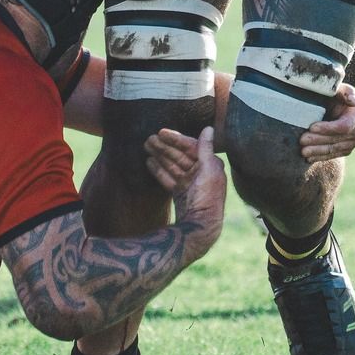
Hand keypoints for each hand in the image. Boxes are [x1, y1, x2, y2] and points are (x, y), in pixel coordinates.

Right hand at [147, 126, 225, 250]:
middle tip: (148, 139)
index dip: (176, 139)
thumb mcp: (208, 170)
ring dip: (159, 156)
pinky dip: (159, 170)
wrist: (200, 227)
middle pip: (180, 155)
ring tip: (145, 146)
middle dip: (164, 147)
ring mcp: (189, 184)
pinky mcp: (180, 194)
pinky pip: (168, 178)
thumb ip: (206, 149)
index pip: (191, 147)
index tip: (161, 132)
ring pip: (172, 165)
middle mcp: (200, 173)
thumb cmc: (207, 197)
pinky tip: (148, 162)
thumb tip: (209, 128)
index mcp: (209, 165)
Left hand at [299, 84, 354, 162]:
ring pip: (334, 149)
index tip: (311, 126)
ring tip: (302, 151)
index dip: (328, 128)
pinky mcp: (346, 150)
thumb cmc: (333, 93)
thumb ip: (346, 92)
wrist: (333, 105)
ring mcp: (353, 142)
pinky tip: (309, 157)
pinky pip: (333, 155)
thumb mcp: (339, 88)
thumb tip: (354, 102)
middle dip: (318, 140)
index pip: (344, 126)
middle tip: (302, 140)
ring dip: (317, 151)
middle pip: (337, 139)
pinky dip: (320, 157)